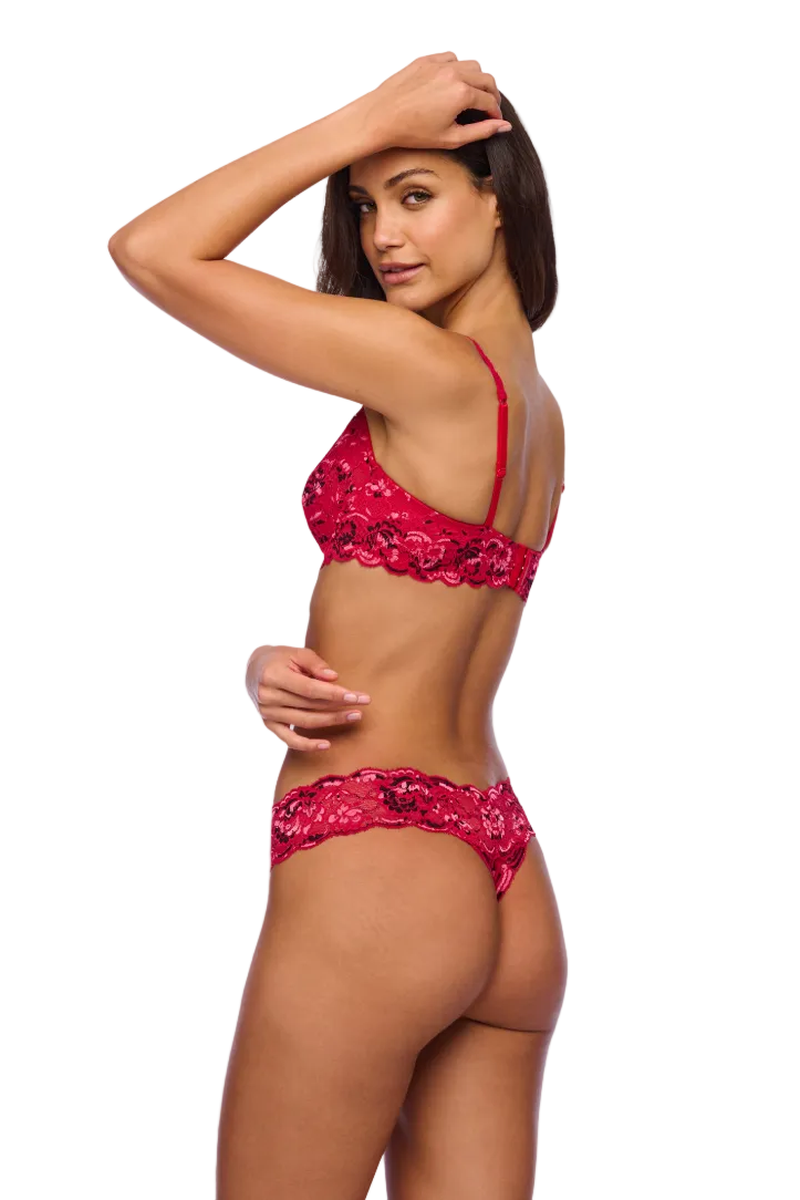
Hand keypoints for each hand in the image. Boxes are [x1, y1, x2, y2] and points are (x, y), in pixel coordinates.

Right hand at [245, 644, 370, 750]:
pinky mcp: (269, 724)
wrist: (253, 669)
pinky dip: (308, 745)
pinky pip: (289, 740)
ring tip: (354, 716)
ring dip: (331, 721)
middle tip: (362, 706)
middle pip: (310, 706)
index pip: (309, 689)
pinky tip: (327, 745)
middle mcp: (267, 697)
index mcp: (272, 676)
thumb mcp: (296, 652)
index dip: (334, 694)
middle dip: (339, 707)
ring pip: (305, 722)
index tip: (356, 696)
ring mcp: (267, 713)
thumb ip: (315, 664)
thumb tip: (334, 679)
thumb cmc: (280, 658)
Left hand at [365, 52, 510, 150]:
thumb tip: (503, 126)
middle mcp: (453, 73)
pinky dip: (458, 69)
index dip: (495, 113)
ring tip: (471, 96)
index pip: (489, 101)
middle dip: (491, 95)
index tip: (494, 121)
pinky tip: (453, 84)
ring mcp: (439, 64)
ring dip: (476, 80)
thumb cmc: (411, 131)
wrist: (381, 117)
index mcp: (461, 93)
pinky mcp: (427, 60)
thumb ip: (481, 131)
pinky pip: (452, 58)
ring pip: (471, 65)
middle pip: (486, 79)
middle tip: (488, 109)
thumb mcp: (452, 138)